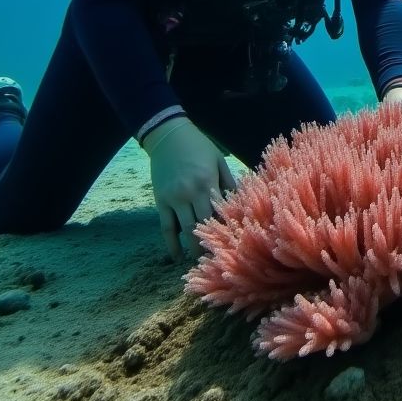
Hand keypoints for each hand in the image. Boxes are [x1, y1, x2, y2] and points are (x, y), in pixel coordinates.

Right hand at [142, 117, 235, 259]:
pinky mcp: (161, 202)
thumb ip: (229, 181)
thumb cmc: (199, 147)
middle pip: (202, 224)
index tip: (235, 243)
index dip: (226, 228)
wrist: (168, 137)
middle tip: (220, 259)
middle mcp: (190, 193)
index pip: (219, 211)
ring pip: (184, 230)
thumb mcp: (218, 160)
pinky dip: (171, 244)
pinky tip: (176, 257)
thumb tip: (240, 201)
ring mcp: (173, 199)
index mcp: (208, 182)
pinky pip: (166, 227)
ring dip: (192, 248)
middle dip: (210, 242)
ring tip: (201, 263)